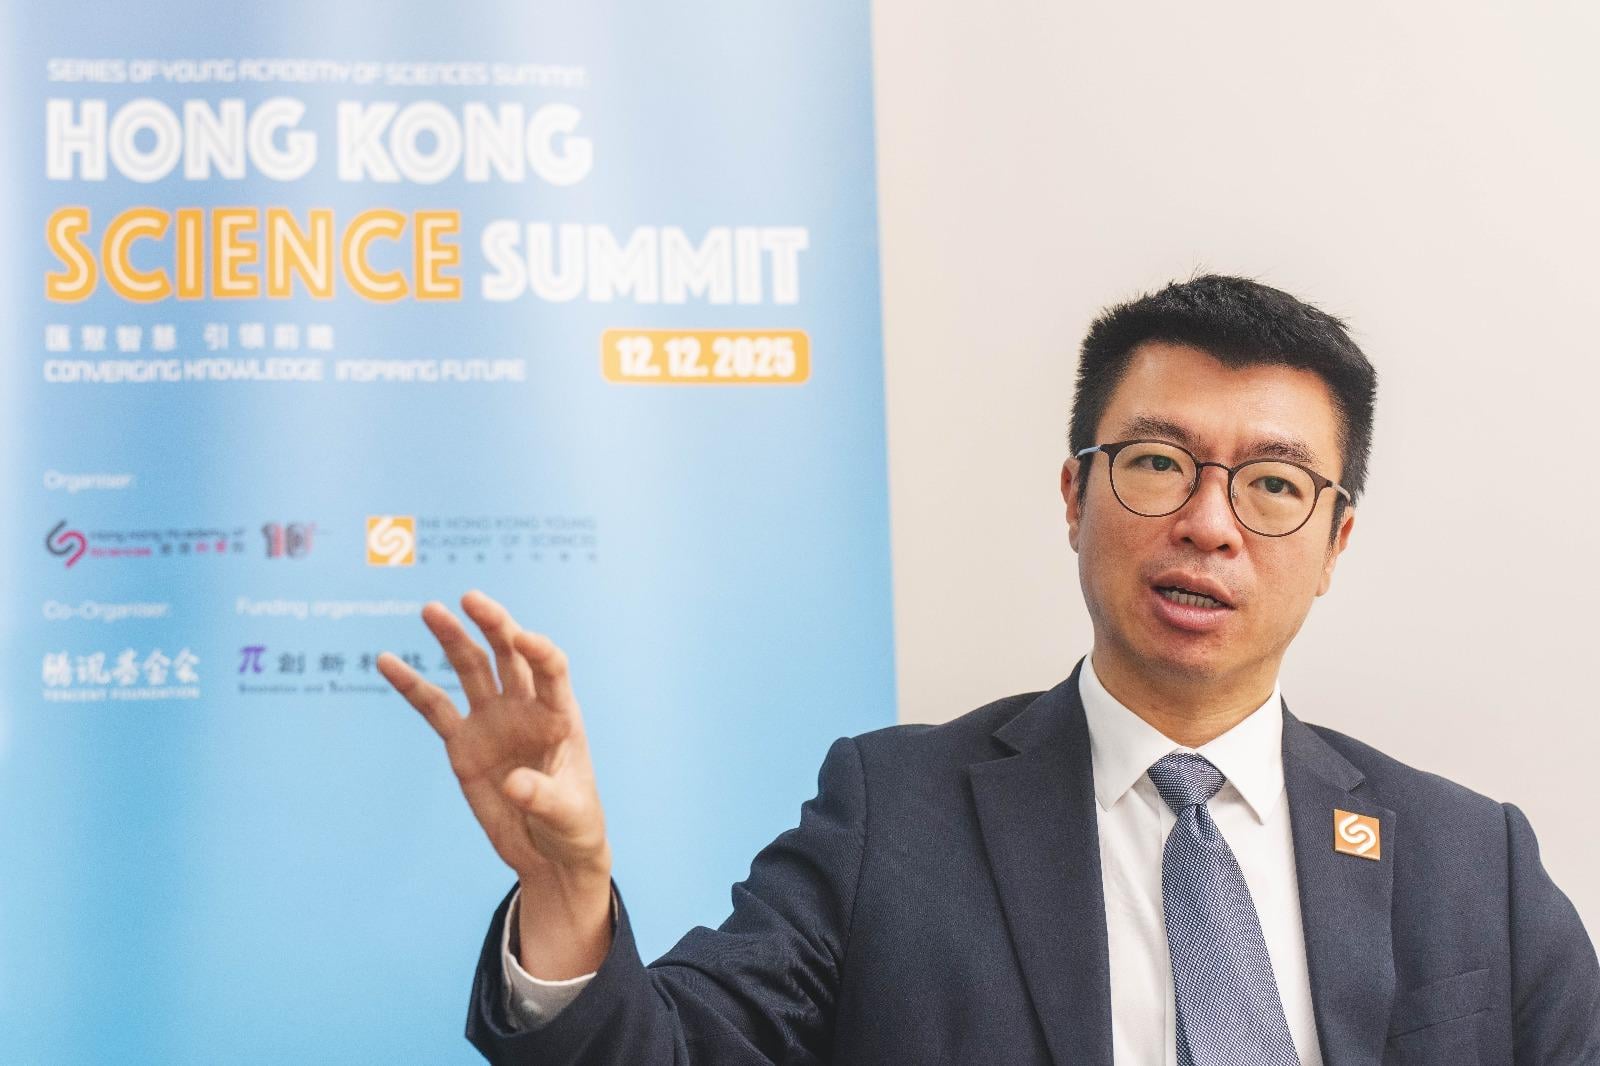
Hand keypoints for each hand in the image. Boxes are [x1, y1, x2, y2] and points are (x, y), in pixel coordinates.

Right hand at [378, 591, 611, 976]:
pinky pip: (433, 708)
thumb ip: (544, 797)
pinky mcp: (464, 744)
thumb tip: (514, 784)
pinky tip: (386, 660)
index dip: (539, 651)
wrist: (550, 854)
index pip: (551, 670)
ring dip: (453, 638)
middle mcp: (526, 708)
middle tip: (470, 599)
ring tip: (431, 610)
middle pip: (508, 655)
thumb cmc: (573, 828)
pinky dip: (411, 684)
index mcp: (561, 716)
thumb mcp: (568, 815)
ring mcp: (493, 721)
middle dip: (492, 624)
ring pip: (471, 669)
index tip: (523, 639)